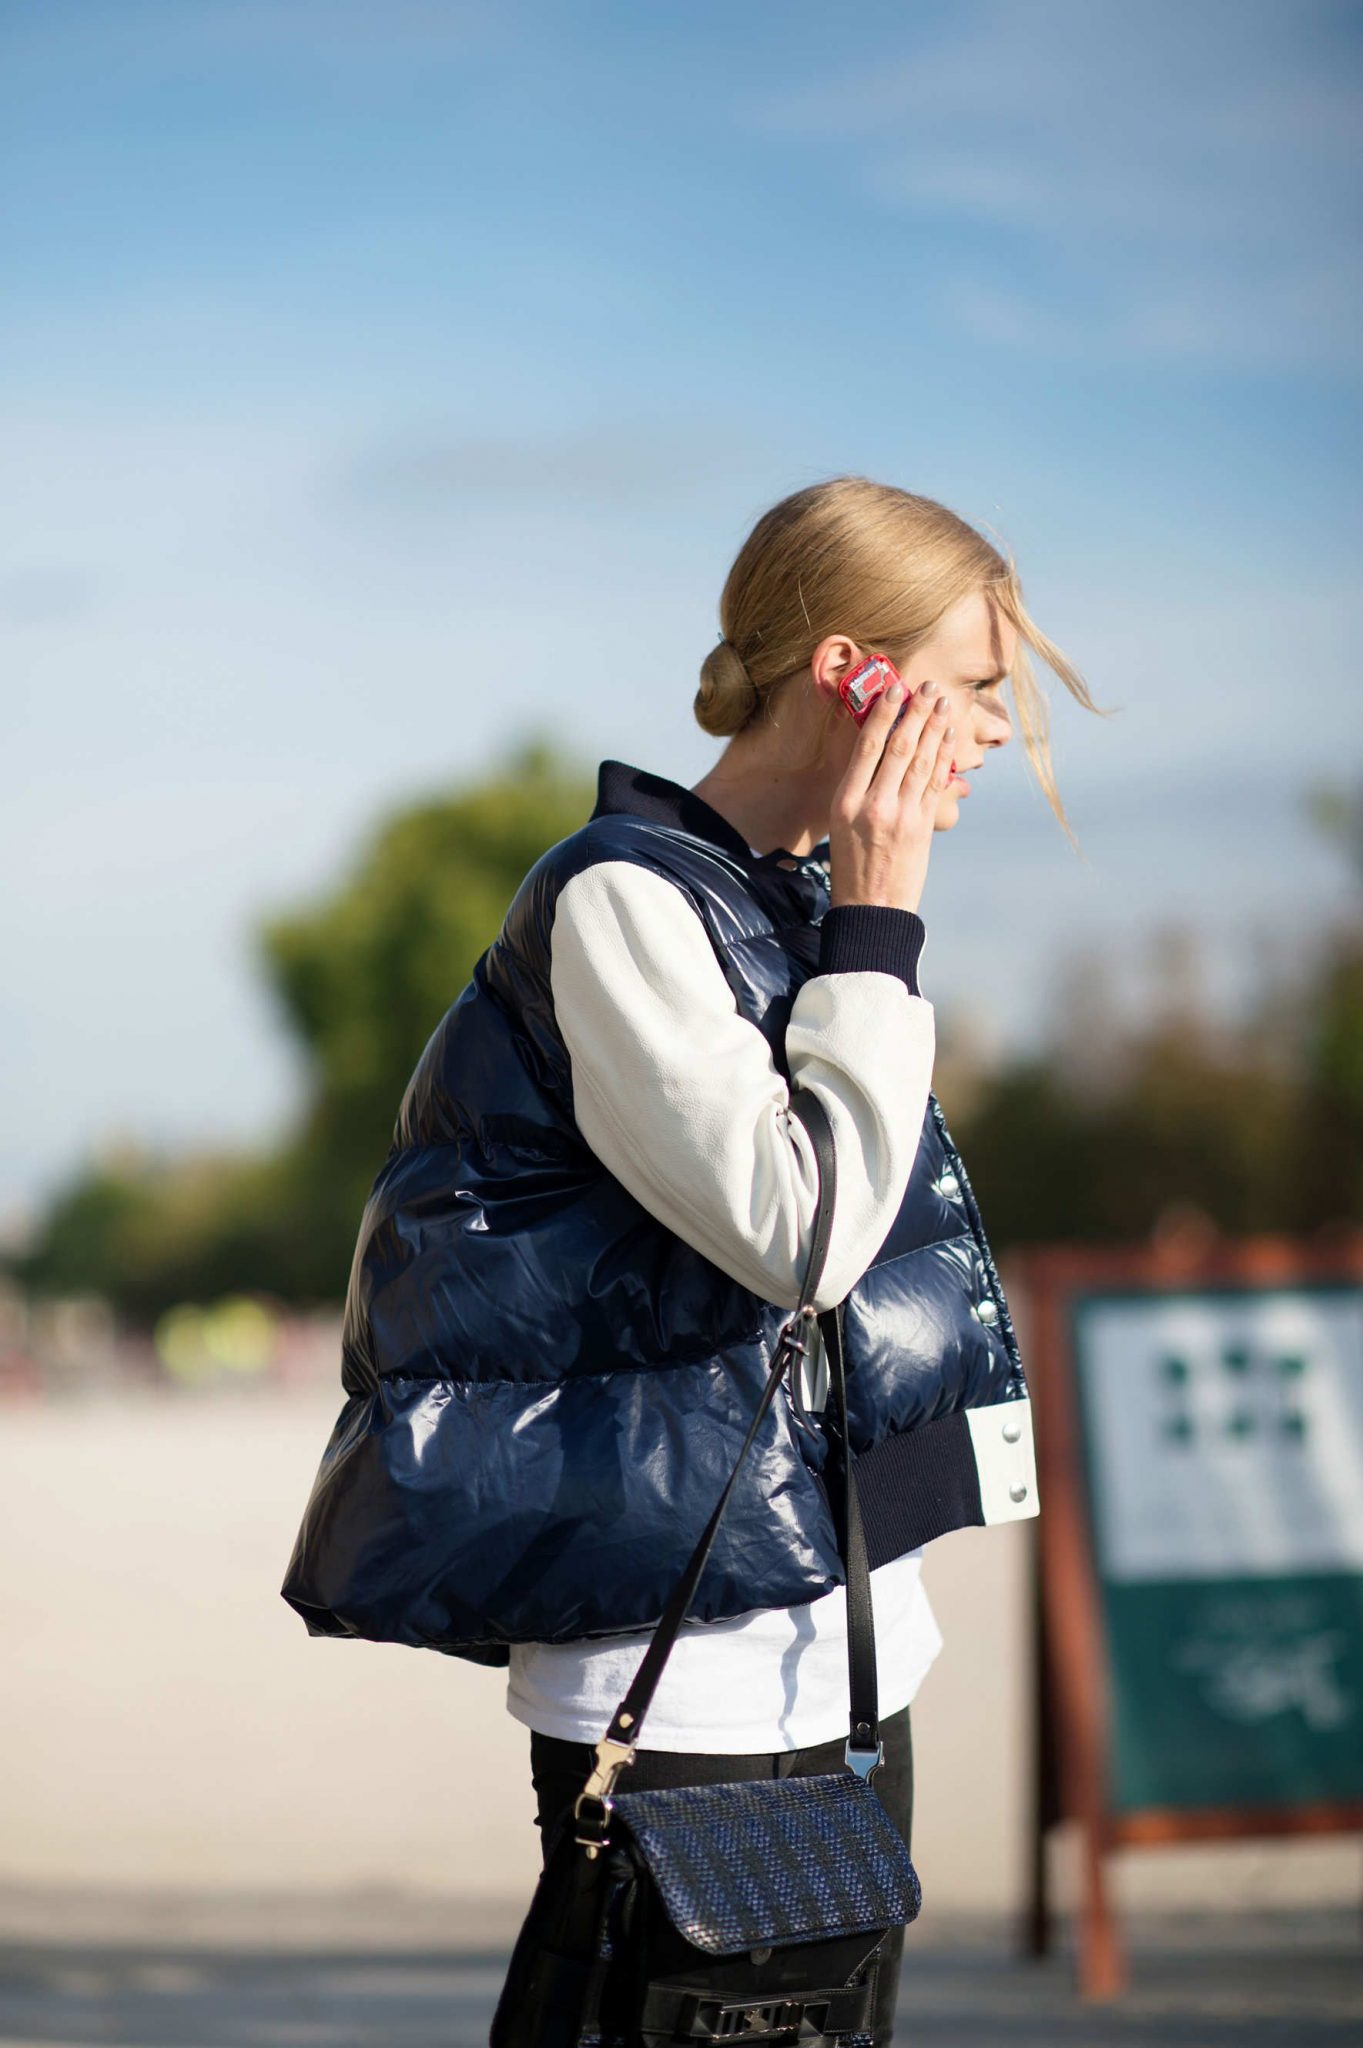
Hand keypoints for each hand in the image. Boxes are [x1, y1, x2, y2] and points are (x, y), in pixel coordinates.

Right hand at [826, 675, 954, 915]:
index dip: (883, 714)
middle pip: (898, 748)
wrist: (872, 909)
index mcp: (845, 803)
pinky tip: (949, 737)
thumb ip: (859, 789)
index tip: (894, 689)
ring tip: (943, 703)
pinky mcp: (922, 827)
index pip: (866, 748)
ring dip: (935, 728)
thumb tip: (881, 749)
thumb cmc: (852, 865)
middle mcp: (872, 806)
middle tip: (928, 686)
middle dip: (915, 713)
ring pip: (921, 761)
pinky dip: (944, 756)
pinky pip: (935, 782)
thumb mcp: (841, 825)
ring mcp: (900, 816)